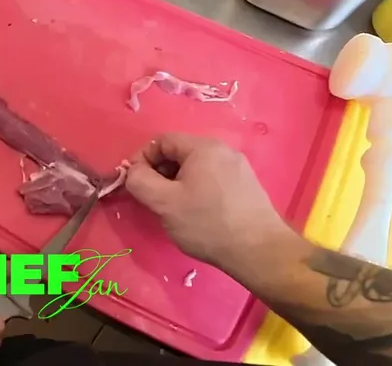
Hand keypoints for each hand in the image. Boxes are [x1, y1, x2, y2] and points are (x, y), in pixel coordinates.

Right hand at [125, 133, 296, 276]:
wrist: (259, 251)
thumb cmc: (208, 224)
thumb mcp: (164, 203)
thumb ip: (140, 181)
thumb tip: (132, 171)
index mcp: (203, 147)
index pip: (162, 140)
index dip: (141, 159)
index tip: (133, 183)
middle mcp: (224, 151)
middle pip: (180, 153)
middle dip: (160, 173)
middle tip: (153, 200)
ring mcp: (239, 168)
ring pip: (196, 169)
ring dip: (178, 184)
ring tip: (174, 211)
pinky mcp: (247, 187)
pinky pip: (213, 180)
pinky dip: (197, 191)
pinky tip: (198, 216)